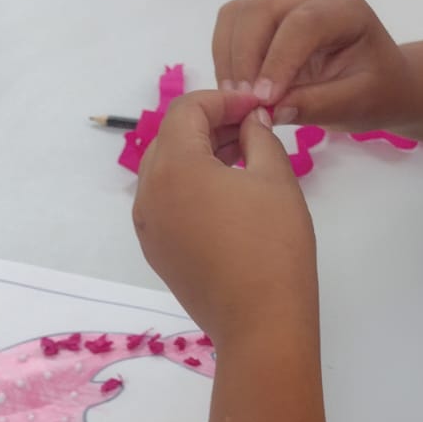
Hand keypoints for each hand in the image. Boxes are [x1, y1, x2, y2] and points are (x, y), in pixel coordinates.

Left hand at [133, 89, 318, 349]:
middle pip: (171, 136)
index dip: (224, 99)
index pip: (188, 110)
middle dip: (209, 124)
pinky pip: (165, 201)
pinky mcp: (155, 249)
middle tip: (252, 128)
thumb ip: (259, 136)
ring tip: (242, 159)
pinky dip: (189, 186)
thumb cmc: (274, 246)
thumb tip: (250, 120)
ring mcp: (147, 224)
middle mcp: (148, 192)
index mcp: (174, 167)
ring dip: (198, 154)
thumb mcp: (276, 179)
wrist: (260, 322)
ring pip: (164, 169)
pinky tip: (225, 196)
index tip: (257, 106)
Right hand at [212, 0, 414, 131]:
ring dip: (229, 58)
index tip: (265, 101)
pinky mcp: (262, 17)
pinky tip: (236, 91)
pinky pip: (230, 27)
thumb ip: (318, 105)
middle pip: (260, 11)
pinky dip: (224, 58)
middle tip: (244, 105)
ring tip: (237, 101)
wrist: (379, 82)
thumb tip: (271, 110)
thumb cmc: (376, 91)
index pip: (302, 24)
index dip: (278, 61)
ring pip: (237, 15)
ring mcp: (282, 2)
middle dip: (245, 59)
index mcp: (344, 8)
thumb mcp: (357, 104)